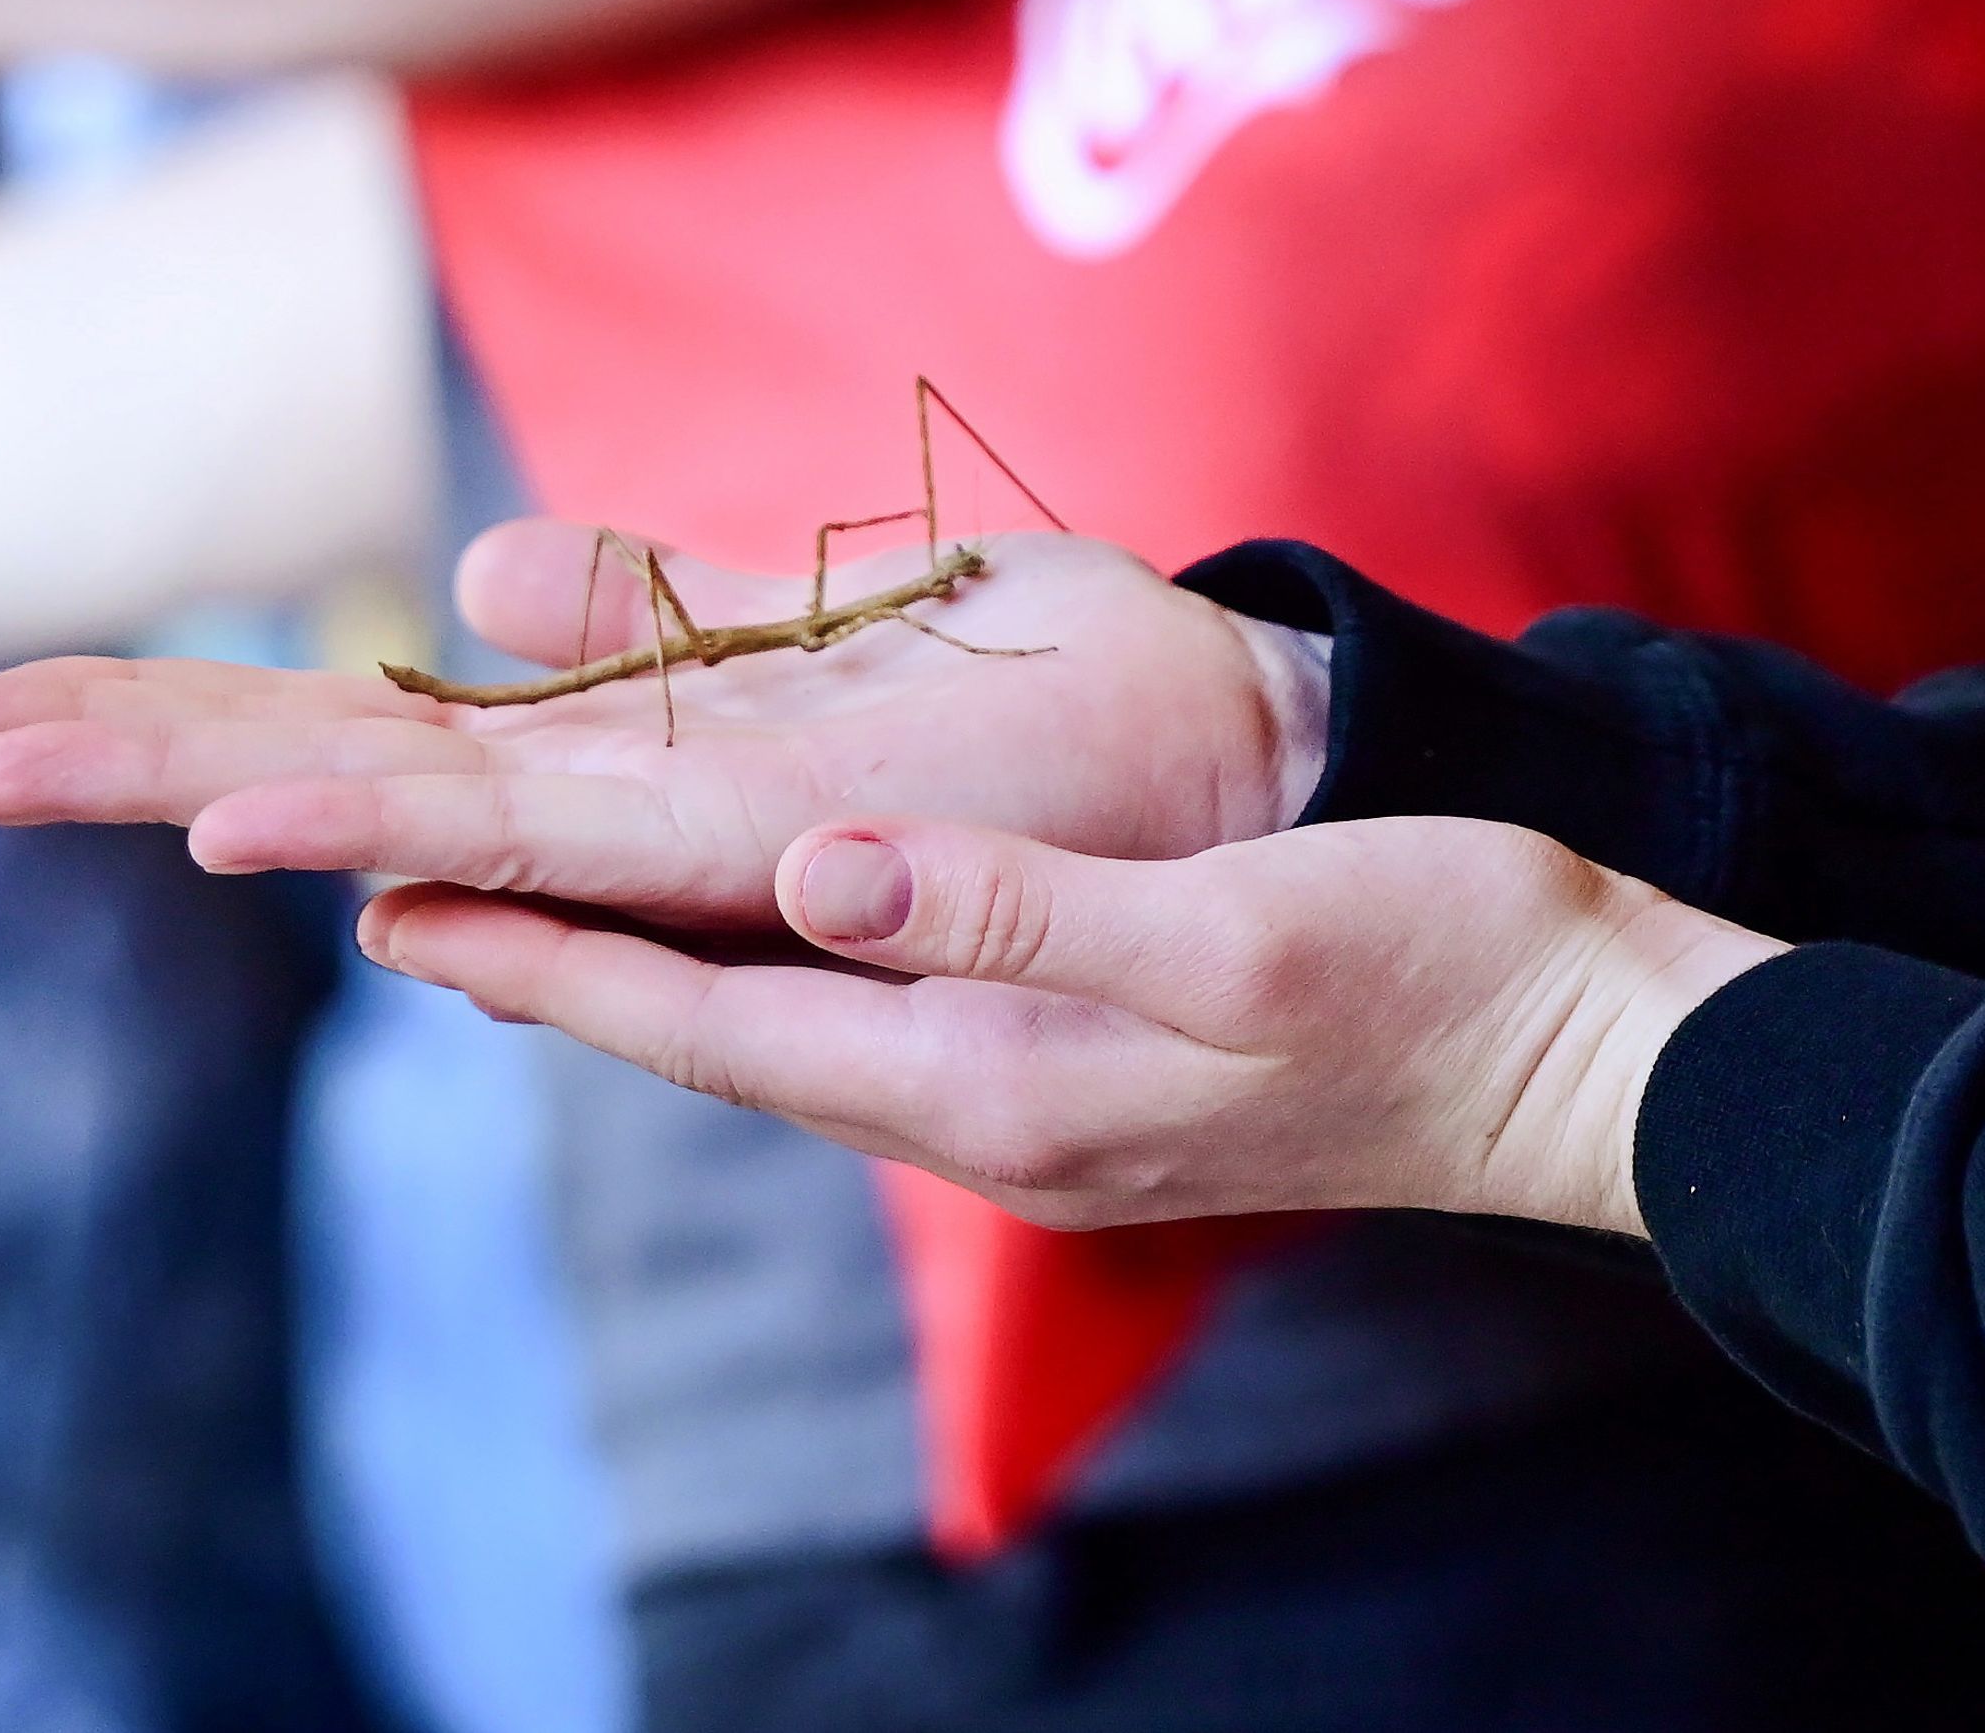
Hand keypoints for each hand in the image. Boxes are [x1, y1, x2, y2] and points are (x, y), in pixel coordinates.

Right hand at [0, 525, 1329, 926]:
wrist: (1263, 764)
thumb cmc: (1075, 697)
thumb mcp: (838, 610)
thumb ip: (658, 603)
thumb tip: (475, 567)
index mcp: (633, 749)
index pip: (359, 724)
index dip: (177, 707)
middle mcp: (635, 809)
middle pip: (335, 769)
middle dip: (129, 748)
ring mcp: (695, 831)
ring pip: (407, 805)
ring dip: (211, 778)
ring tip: (14, 756)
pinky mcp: (778, 833)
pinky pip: (569, 828)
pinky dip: (410, 821)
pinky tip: (283, 818)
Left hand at [362, 810, 1784, 1240]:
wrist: (1586, 1051)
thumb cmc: (1435, 963)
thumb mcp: (1232, 927)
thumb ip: (1019, 908)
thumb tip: (815, 868)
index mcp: (1007, 1086)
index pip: (725, 1025)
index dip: (555, 962)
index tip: (398, 908)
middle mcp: (998, 1115)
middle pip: (727, 1041)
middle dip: (559, 971)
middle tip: (399, 901)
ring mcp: (1050, 1105)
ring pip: (796, 1033)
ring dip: (653, 970)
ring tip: (520, 902)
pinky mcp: (1102, 1072)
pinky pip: (883, 1022)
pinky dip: (776, 966)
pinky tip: (750, 922)